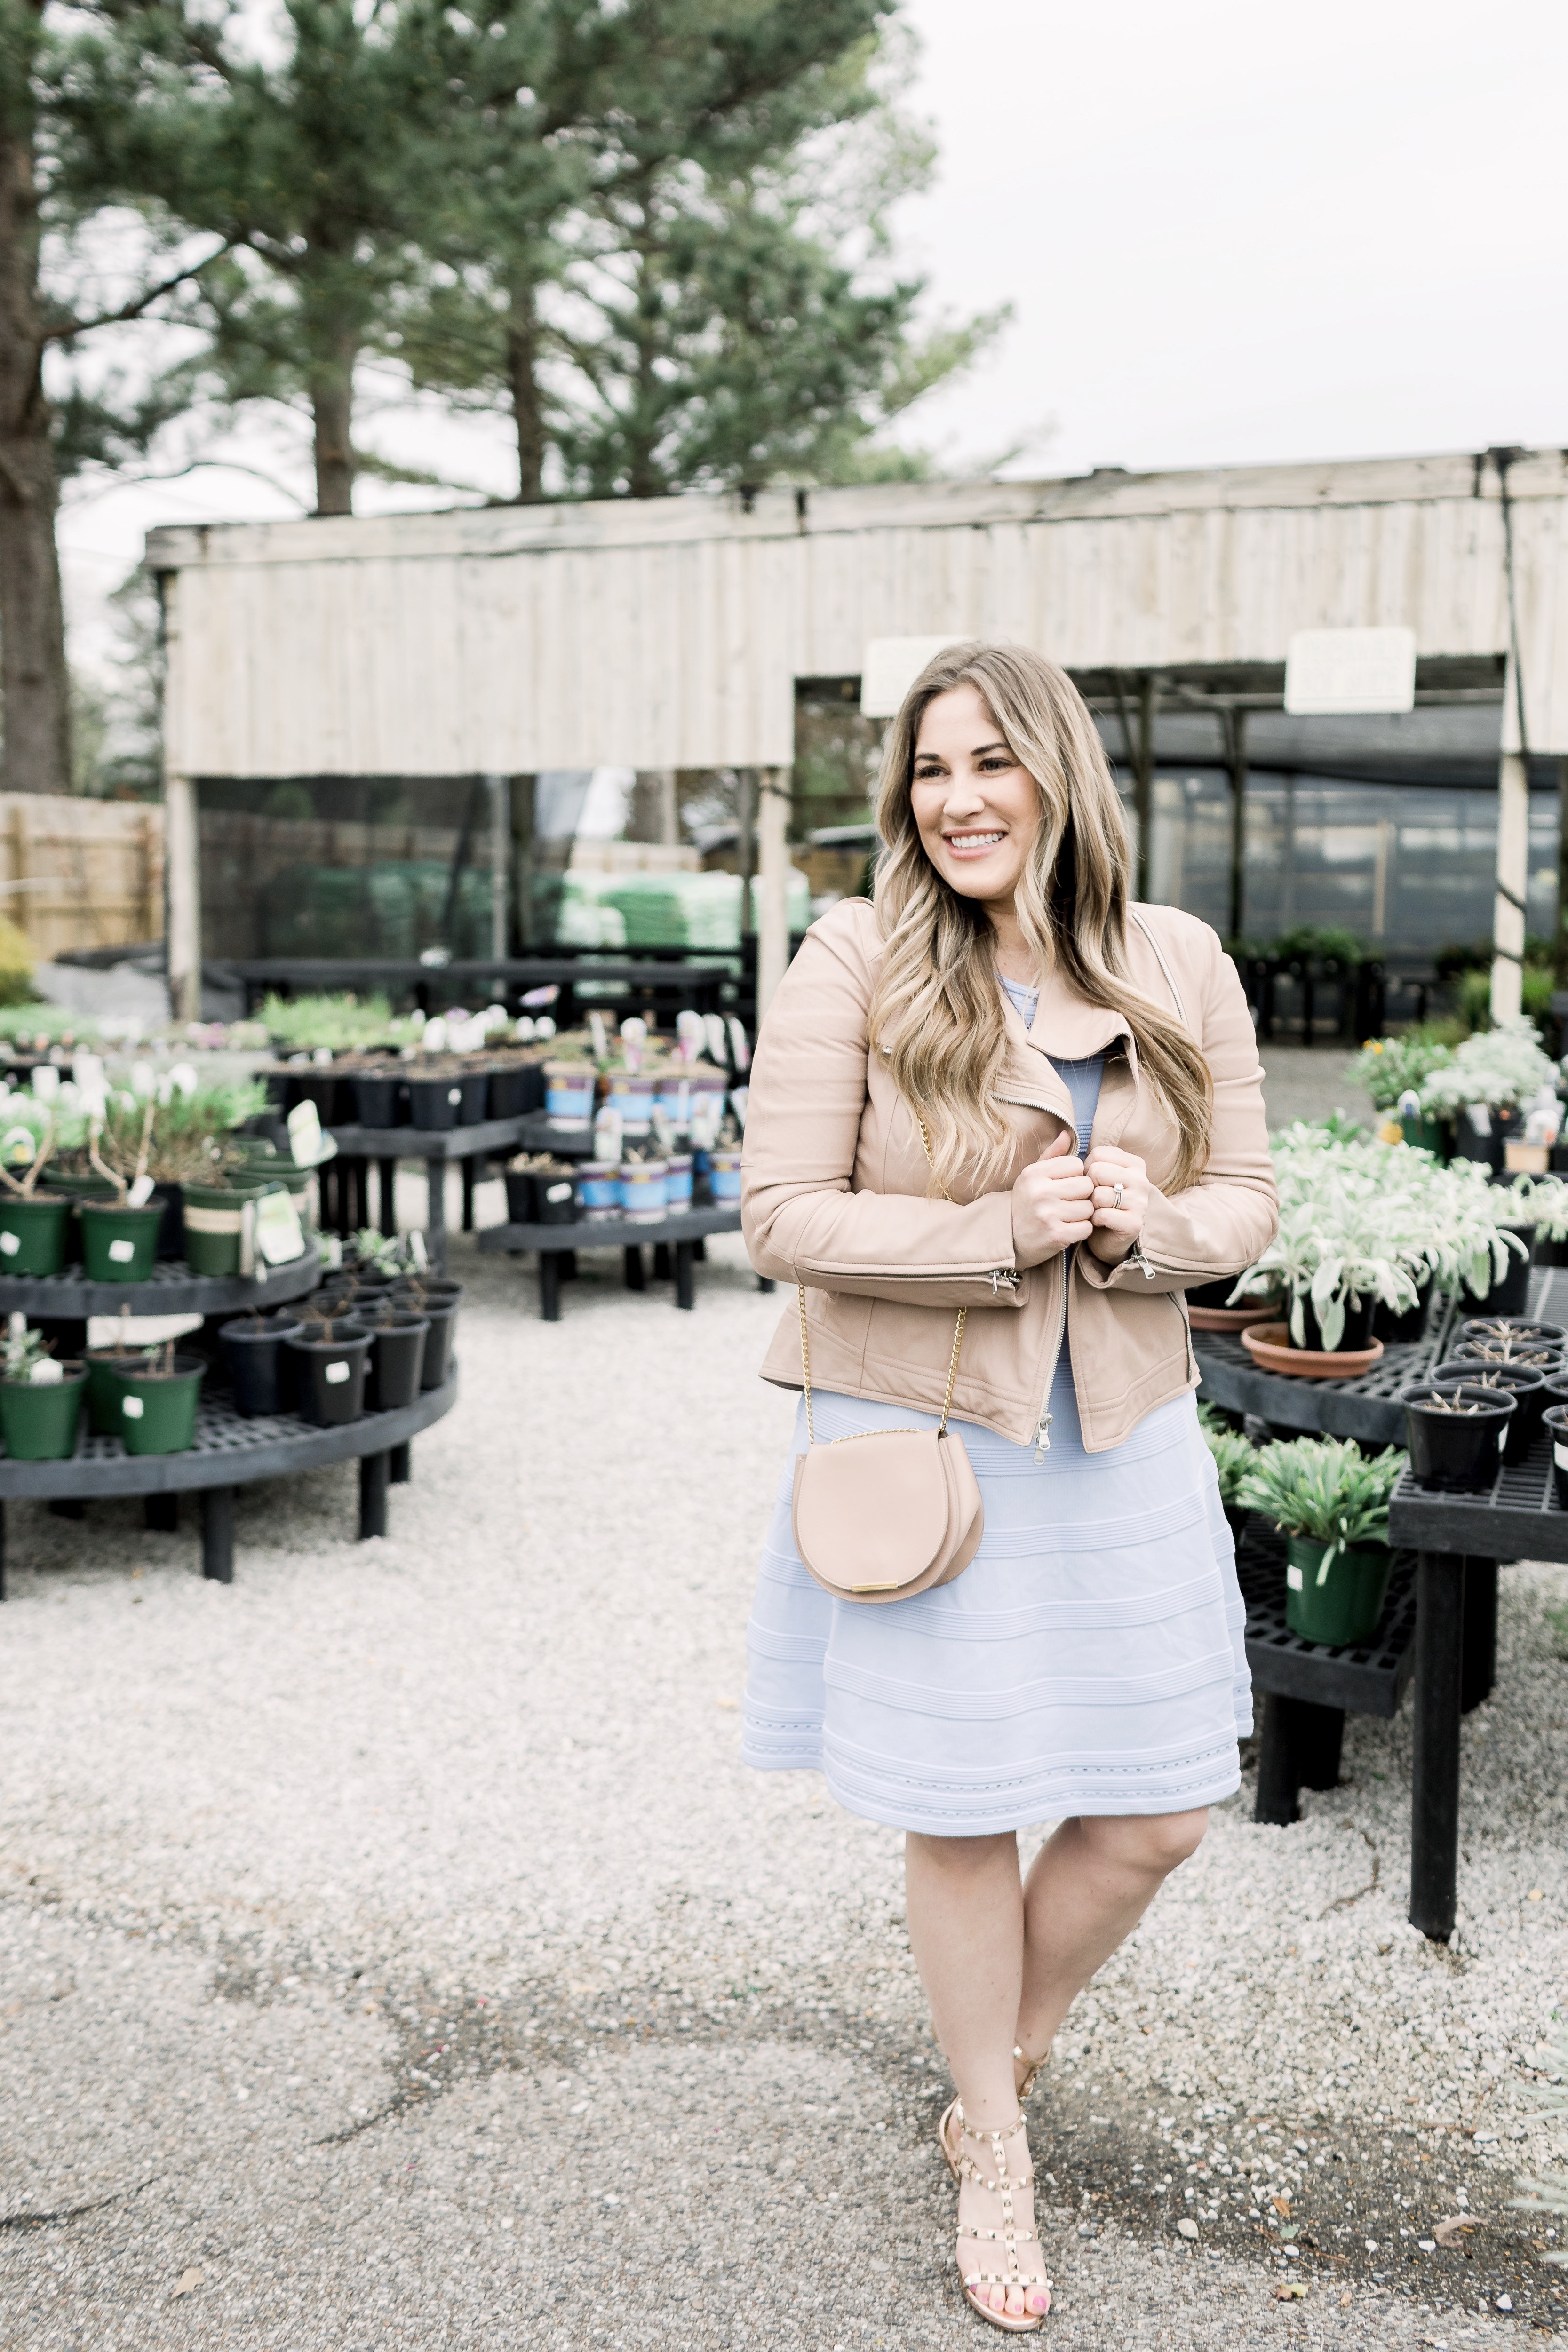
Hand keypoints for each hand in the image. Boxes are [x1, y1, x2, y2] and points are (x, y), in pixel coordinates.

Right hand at [1010, 1128, 1093, 1268]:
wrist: (1009, 1239)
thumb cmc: (1026, 1203)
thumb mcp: (1033, 1176)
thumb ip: (1052, 1155)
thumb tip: (1067, 1133)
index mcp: (1034, 1173)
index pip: (1077, 1165)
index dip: (1075, 1176)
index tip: (1065, 1185)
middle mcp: (1040, 1192)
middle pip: (1086, 1185)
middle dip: (1082, 1195)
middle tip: (1069, 1202)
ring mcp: (1047, 1214)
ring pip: (1089, 1207)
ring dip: (1083, 1214)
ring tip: (1068, 1216)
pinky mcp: (1056, 1235)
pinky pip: (1086, 1227)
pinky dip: (1081, 1230)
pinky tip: (1068, 1229)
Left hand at [1083, 1145, 1149, 1264]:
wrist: (1106, 1237)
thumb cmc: (1097, 1203)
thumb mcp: (1090, 1177)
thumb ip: (1076, 1156)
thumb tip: (1063, 1133)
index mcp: (1133, 1163)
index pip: (1098, 1155)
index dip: (1086, 1170)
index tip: (1092, 1182)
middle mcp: (1141, 1179)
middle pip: (1098, 1171)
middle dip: (1088, 1188)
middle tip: (1093, 1199)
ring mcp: (1141, 1202)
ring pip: (1099, 1194)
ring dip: (1091, 1206)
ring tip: (1097, 1210)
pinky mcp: (1134, 1223)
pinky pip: (1103, 1215)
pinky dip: (1095, 1220)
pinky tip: (1099, 1222)